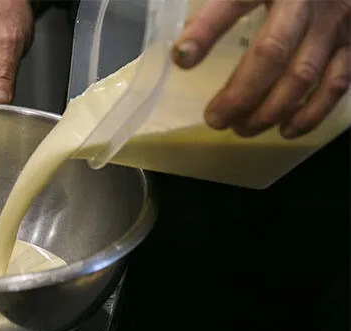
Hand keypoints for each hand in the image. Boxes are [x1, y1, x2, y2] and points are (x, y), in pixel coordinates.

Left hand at [173, 0, 350, 138]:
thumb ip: (219, 8)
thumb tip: (183, 51)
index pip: (233, 2)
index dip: (206, 30)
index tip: (182, 58)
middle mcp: (305, 1)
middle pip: (271, 52)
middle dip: (240, 93)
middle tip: (215, 119)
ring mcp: (334, 24)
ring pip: (302, 75)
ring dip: (269, 111)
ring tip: (241, 128)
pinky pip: (336, 83)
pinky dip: (311, 113)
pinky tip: (285, 129)